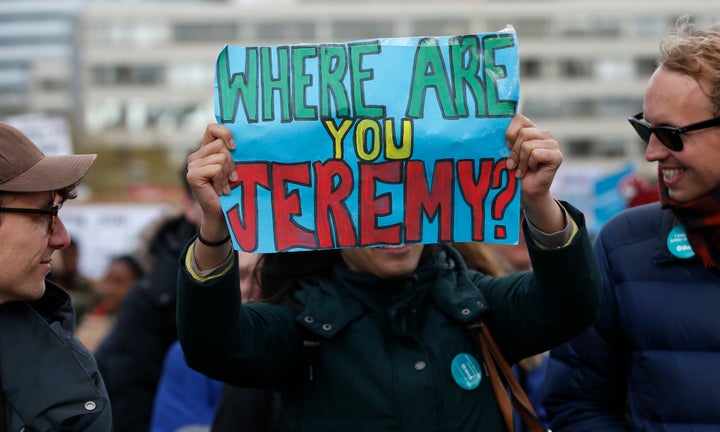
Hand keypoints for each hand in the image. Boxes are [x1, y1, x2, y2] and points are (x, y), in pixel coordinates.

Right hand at [187, 124, 236, 224]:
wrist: (221, 214)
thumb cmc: (230, 190)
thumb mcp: (232, 167)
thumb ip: (230, 152)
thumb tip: (238, 141)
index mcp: (204, 151)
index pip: (212, 128)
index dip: (225, 133)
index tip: (234, 147)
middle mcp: (195, 156)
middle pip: (221, 144)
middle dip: (231, 162)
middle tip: (229, 178)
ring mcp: (192, 165)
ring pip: (221, 157)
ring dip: (227, 173)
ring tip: (224, 185)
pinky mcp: (193, 175)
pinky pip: (217, 168)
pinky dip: (222, 180)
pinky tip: (220, 189)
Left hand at [505, 114, 564, 232]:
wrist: (526, 192)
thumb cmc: (514, 171)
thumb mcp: (507, 152)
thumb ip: (506, 139)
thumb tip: (493, 129)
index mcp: (532, 129)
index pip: (519, 118)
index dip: (509, 133)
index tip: (507, 147)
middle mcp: (544, 134)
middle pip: (523, 133)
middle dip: (514, 151)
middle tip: (514, 164)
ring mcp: (553, 144)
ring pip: (528, 145)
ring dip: (521, 161)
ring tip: (522, 169)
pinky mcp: (557, 156)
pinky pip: (536, 154)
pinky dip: (529, 165)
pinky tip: (531, 171)